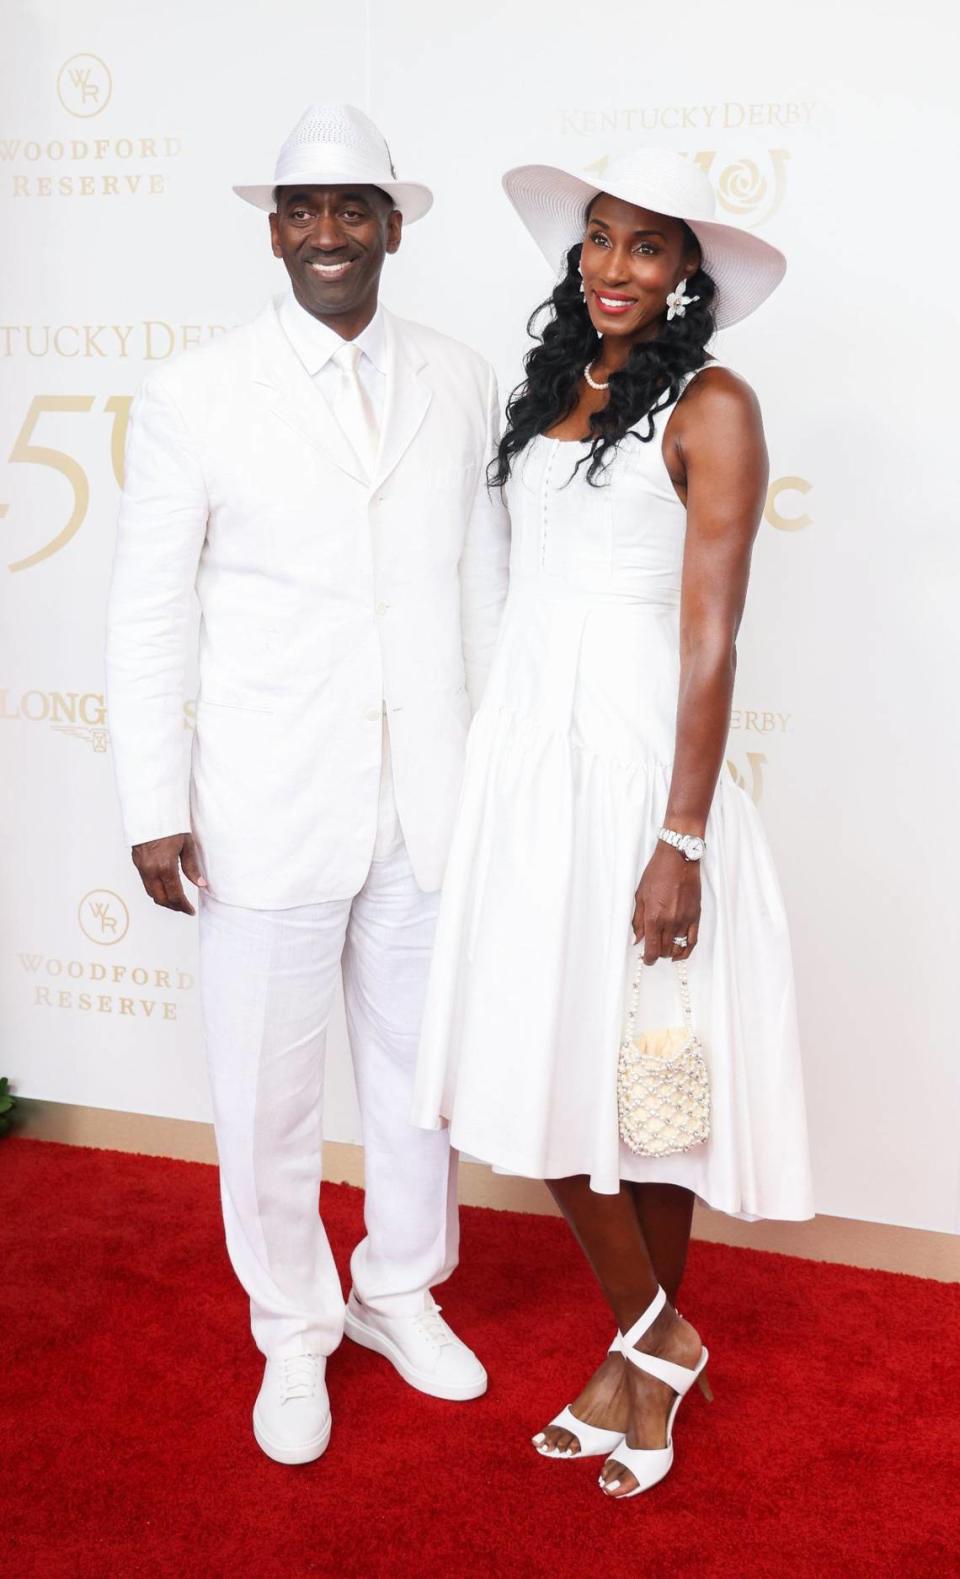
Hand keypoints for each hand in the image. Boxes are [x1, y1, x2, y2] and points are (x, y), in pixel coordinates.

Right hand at [132, 833, 205, 915]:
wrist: (151, 811)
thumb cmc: (172, 825)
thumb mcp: (187, 845)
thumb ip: (193, 868)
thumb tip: (202, 884)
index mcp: (165, 866)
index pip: (175, 895)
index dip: (183, 906)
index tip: (190, 911)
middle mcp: (150, 869)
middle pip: (160, 898)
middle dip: (173, 906)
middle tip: (184, 908)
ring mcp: (141, 867)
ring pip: (151, 892)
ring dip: (163, 899)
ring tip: (176, 901)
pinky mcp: (136, 862)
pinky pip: (145, 882)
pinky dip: (155, 889)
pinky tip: (165, 888)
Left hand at [632, 842, 700, 963]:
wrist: (678, 859)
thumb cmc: (658, 873)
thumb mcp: (640, 896)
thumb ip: (638, 920)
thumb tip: (638, 939)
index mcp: (653, 917)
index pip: (651, 949)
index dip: (648, 959)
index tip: (646, 959)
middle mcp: (670, 922)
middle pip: (664, 951)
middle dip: (657, 954)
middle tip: (652, 951)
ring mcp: (684, 920)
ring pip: (677, 948)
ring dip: (669, 952)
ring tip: (663, 949)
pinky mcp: (695, 916)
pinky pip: (692, 941)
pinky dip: (686, 951)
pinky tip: (680, 954)